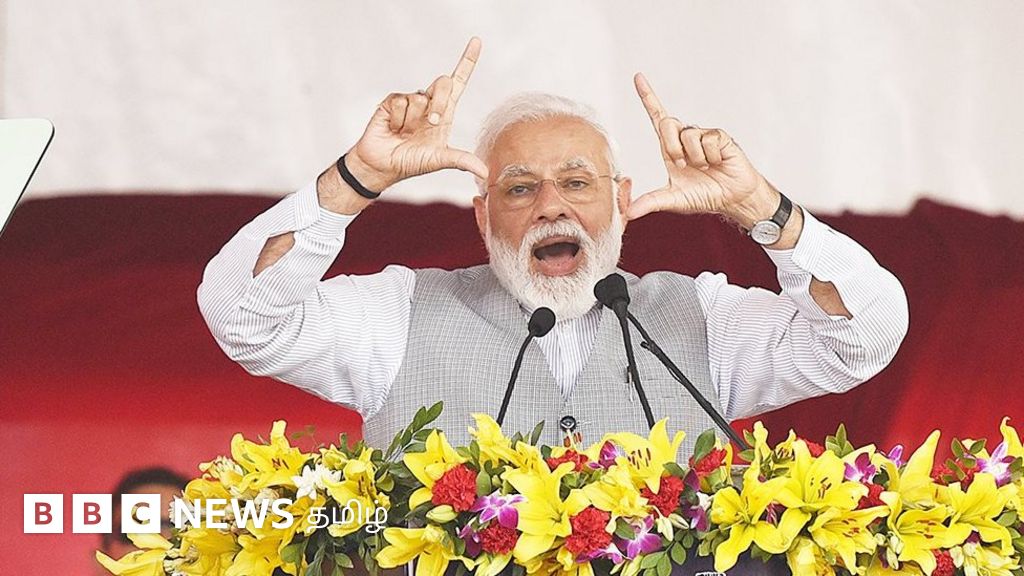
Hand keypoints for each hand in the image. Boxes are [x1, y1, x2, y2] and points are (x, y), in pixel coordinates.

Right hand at [345, 37, 488, 192]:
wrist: (382, 166)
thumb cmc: (410, 162)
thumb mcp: (439, 161)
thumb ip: (462, 161)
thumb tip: (485, 172)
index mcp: (444, 113)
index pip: (458, 83)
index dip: (467, 62)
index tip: (476, 41)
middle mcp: (428, 104)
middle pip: (443, 84)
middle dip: (440, 103)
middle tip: (431, 123)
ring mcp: (410, 102)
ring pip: (420, 97)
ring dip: (414, 120)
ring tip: (405, 133)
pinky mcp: (391, 102)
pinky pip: (401, 101)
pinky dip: (399, 120)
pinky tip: (393, 129)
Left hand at [627, 73, 778, 228]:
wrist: (732, 198)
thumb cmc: (704, 195)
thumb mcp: (674, 200)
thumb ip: (651, 202)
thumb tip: (629, 213)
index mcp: (670, 148)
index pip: (657, 118)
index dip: (648, 97)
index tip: (638, 77)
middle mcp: (685, 138)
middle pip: (667, 123)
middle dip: (671, 147)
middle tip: (682, 165)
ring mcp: (703, 136)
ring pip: (688, 134)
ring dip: (695, 157)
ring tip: (705, 167)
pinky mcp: (720, 137)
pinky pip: (709, 140)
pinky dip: (711, 156)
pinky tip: (718, 162)